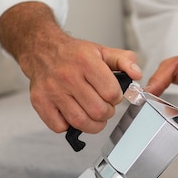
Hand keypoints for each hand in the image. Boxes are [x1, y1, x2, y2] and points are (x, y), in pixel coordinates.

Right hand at [0, 2, 141, 133]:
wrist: (42, 50)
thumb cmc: (75, 54)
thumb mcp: (103, 51)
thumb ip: (124, 61)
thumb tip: (136, 74)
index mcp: (86, 61)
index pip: (111, 93)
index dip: (116, 98)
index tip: (112, 95)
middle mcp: (68, 76)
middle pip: (98, 111)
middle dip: (107, 112)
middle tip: (104, 106)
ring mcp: (52, 90)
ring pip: (80, 122)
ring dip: (93, 124)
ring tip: (93, 114)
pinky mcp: (40, 102)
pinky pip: (59, 127)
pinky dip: (69, 126)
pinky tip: (73, 114)